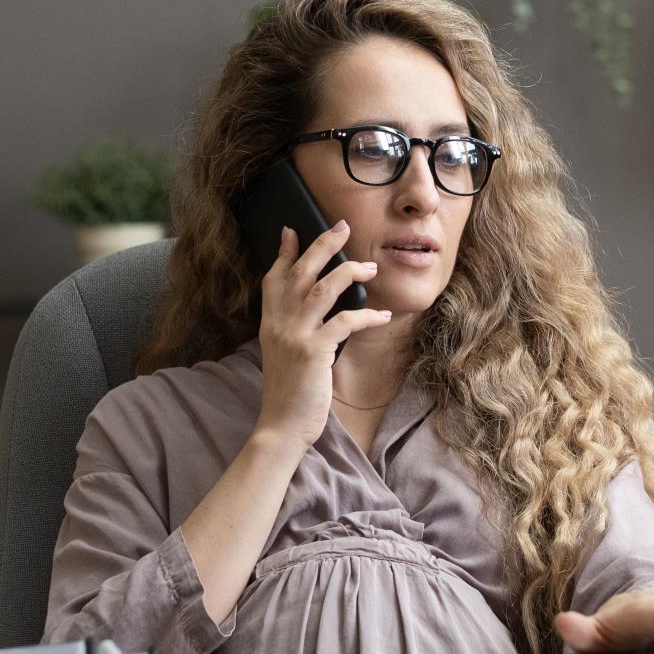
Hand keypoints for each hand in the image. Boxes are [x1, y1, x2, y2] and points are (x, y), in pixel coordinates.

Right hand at [253, 221, 391, 451]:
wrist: (281, 426)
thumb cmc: (289, 392)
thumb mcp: (282, 353)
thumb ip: (290, 328)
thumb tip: (307, 308)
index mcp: (270, 322)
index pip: (274, 278)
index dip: (284, 252)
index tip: (292, 230)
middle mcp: (278, 323)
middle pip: (300, 272)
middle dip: (323, 245)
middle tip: (343, 226)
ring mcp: (295, 336)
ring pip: (322, 289)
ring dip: (349, 272)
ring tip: (370, 267)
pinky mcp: (313, 352)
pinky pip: (344, 322)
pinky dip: (366, 316)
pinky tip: (383, 316)